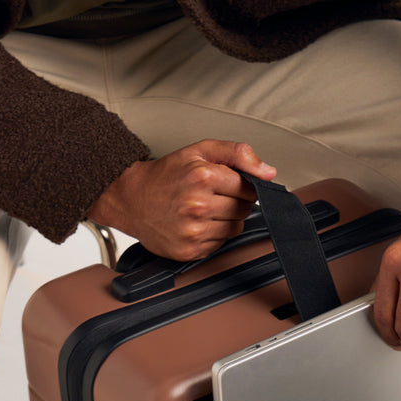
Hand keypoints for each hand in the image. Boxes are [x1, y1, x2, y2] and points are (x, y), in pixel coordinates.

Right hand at [86, 140, 276, 260]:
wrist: (132, 199)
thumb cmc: (166, 175)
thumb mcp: (200, 150)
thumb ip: (237, 153)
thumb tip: (268, 172)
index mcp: (202, 177)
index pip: (248, 187)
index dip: (242, 185)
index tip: (229, 183)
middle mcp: (198, 205)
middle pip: (244, 209)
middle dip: (235, 201)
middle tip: (214, 195)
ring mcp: (194, 231)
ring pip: (235, 228)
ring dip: (225, 219)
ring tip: (204, 209)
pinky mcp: (190, 250)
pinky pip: (220, 244)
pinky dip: (214, 235)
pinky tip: (197, 224)